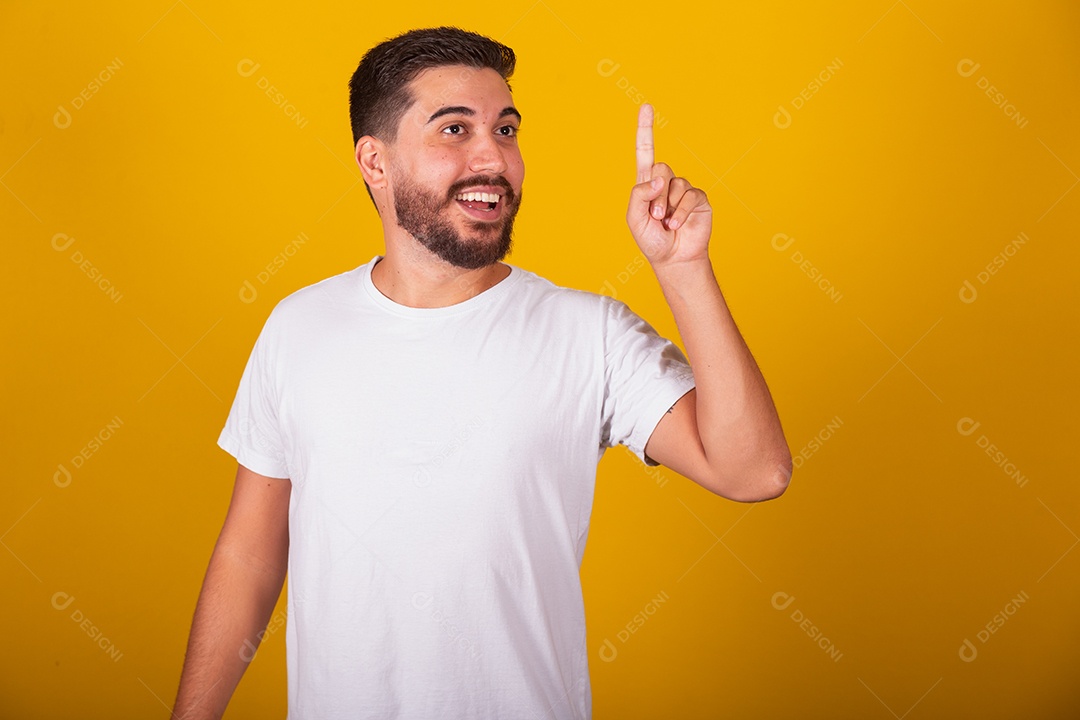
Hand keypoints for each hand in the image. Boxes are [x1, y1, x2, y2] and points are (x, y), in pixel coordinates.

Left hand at [627, 104, 712, 266]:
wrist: (674, 258)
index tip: (646, 106)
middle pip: (661, 168)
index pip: (645, 152)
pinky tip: (677, 224)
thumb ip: (639, 195)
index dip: (645, 129)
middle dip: (656, 194)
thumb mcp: (634, 219)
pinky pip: (690, 195)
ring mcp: (683, 189)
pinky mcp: (699, 198)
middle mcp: (665, 183)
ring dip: (668, 206)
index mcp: (646, 184)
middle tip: (656, 216)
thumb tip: (659, 178)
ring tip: (666, 223)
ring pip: (675, 182)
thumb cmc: (651, 240)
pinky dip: (681, 211)